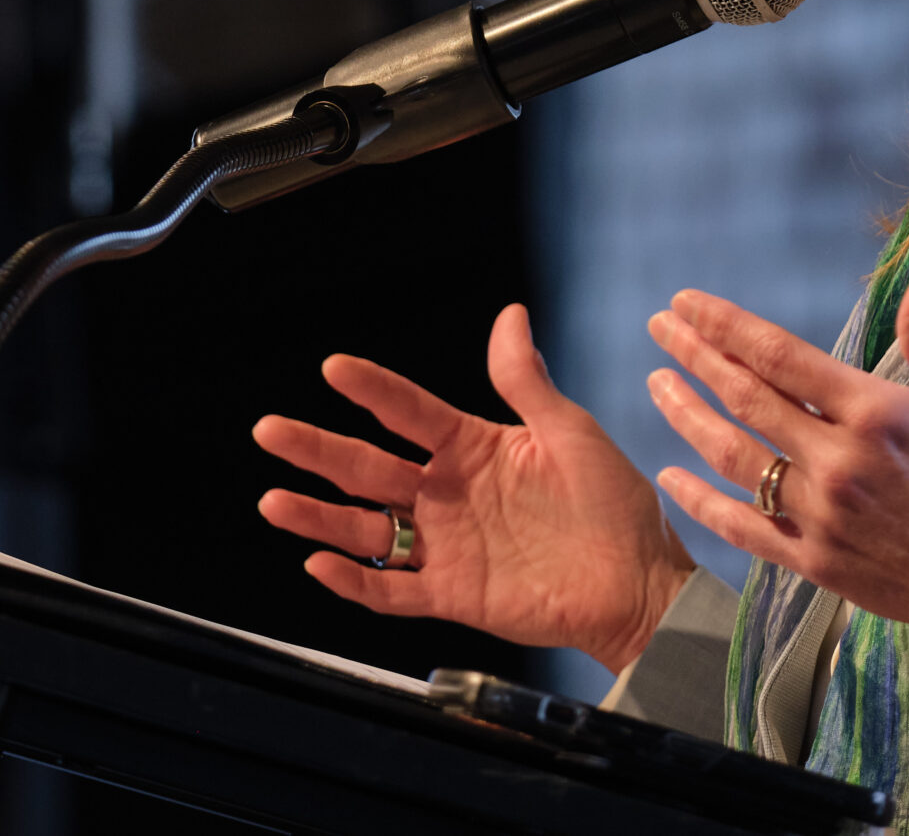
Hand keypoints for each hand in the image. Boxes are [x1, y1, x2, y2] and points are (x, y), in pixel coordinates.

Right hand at [255, 303, 696, 672]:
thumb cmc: (613, 503)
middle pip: (369, 467)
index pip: (410, 411)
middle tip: (270, 429)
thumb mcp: (570, 431)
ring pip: (366, 529)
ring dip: (318, 515)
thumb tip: (510, 315)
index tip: (334, 367)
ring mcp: (446, 545)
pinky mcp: (453, 593)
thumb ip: (527, 382)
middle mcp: (448, 493)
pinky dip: (355, 582)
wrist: (638, 582)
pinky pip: (393, 590)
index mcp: (473, 447)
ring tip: (274, 500)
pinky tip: (320, 564)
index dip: (372, 389)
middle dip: (317, 448)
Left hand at [644, 264, 908, 683]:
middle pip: (745, 398)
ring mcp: (822, 517)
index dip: (726, 325)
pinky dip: (699, 502)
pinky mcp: (815, 563)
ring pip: (732, 457)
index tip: (687, 301)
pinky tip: (669, 476)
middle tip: (659, 325)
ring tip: (656, 383)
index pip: (780, 356)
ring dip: (687, 416)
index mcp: (877, 414)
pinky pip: (742, 528)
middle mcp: (840, 463)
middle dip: (695, 356)